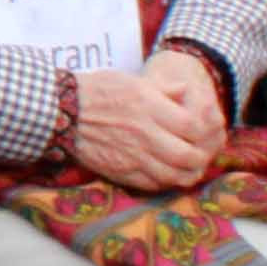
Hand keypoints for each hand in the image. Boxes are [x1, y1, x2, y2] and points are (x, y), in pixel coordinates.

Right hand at [59, 50, 224, 193]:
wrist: (62, 112)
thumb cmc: (96, 91)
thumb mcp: (133, 81)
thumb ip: (163, 89)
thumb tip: (185, 91)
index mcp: (150, 107)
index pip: (193, 126)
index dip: (204, 130)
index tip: (201, 129)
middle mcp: (145, 133)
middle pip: (188, 155)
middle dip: (201, 156)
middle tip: (200, 153)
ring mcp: (133, 156)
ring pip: (174, 175)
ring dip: (187, 173)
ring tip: (189, 168)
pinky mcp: (121, 171)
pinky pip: (152, 184)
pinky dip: (166, 182)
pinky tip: (167, 174)